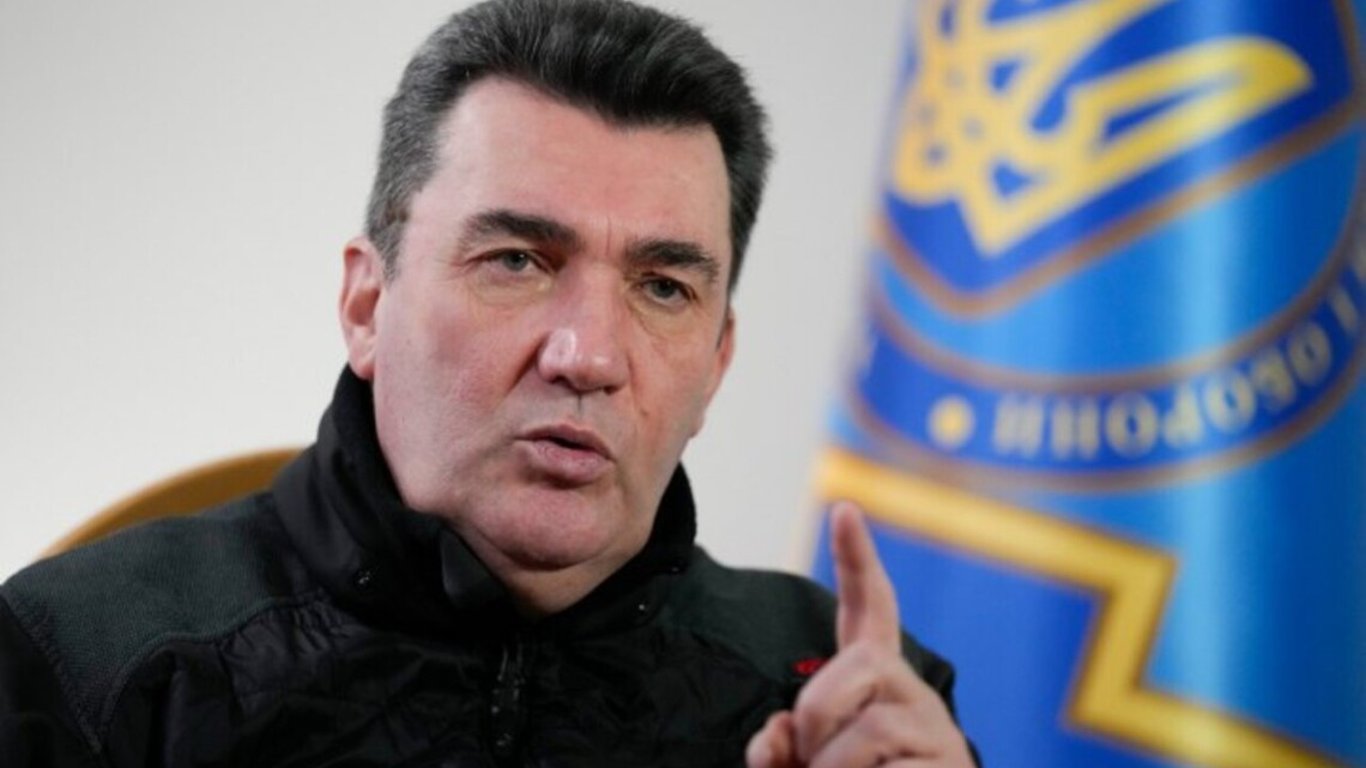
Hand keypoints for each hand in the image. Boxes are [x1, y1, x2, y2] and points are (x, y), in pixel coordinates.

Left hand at [745, 502, 973, 767]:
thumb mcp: (802, 763)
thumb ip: (783, 743)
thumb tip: (776, 739)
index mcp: (875, 684)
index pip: (869, 611)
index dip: (857, 561)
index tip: (846, 509)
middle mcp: (913, 695)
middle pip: (857, 670)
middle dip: (814, 715)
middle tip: (807, 761)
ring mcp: (938, 733)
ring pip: (867, 733)